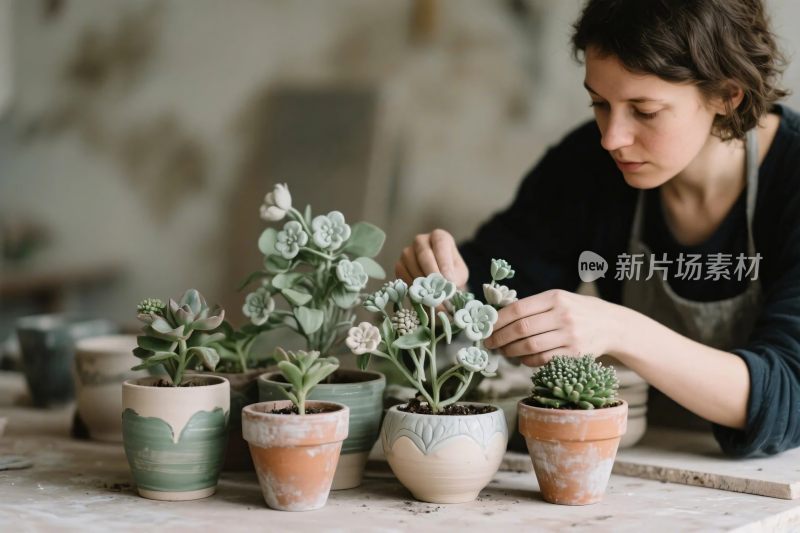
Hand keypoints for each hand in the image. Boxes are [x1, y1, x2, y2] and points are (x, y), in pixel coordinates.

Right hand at [394, 229, 468, 287]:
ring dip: (421, 281)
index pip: (441, 243)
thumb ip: (455, 277)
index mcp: (439, 236)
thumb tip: (447, 285)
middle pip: (424, 253)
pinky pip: (403, 273)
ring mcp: (408, 251)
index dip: (444, 262)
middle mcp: (421, 240)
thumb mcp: (459, 273)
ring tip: (431, 295)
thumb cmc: (451, 272)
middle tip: (438, 289)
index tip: (448, 280)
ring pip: (411, 263)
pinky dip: (412, 285)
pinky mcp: (399, 264)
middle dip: (431, 273)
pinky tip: (421, 294)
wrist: (439, 280)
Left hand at [483, 289, 623, 366]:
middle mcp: (563, 315)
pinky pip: (542, 359)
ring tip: (503, 350)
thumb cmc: (576, 310)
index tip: (487, 327)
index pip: (518, 309)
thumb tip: (498, 318)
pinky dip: (527, 360)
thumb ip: (533, 306)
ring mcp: (570, 336)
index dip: (498, 320)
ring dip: (511, 351)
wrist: (611, 324)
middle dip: (500, 337)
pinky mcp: (574, 354)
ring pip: (530, 346)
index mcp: (555, 297)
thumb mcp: (559, 299)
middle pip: (521, 329)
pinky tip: (521, 357)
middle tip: (489, 343)